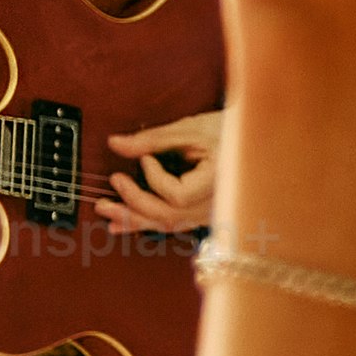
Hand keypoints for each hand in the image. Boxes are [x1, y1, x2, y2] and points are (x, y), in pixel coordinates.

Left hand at [96, 113, 220, 240]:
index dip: (155, 178)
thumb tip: (116, 144)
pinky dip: (145, 222)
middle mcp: (217, 204)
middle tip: (113, 182)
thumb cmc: (227, 131)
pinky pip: (171, 223)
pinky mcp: (200, 214)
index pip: (179, 195)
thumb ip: (152, 139)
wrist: (250, 140)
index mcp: (220, 182)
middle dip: (134, 203)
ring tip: (105, 209)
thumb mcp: (190, 130)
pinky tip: (121, 222)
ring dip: (133, 217)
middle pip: (169, 215)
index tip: (145, 158)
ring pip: (168, 224)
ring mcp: (209, 213)